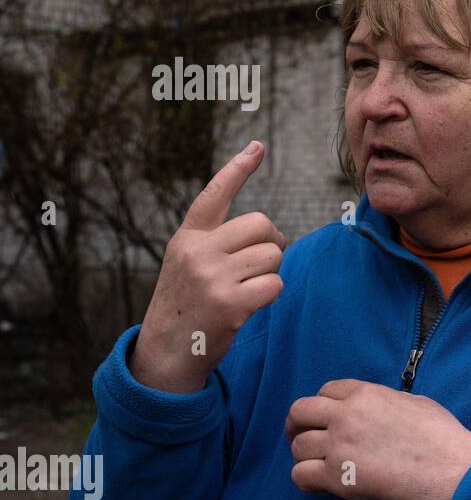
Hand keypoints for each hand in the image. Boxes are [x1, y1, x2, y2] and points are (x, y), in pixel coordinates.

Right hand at [131, 141, 286, 392]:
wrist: (166, 353)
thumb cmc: (187, 307)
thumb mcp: (188, 266)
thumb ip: (215, 244)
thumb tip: (267, 232)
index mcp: (187, 238)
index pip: (215, 194)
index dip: (238, 169)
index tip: (257, 146)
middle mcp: (197, 251)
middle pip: (262, 225)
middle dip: (272, 243)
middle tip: (261, 262)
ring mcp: (212, 276)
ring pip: (272, 255)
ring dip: (271, 273)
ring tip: (248, 288)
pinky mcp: (229, 302)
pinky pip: (275, 284)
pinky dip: (271, 295)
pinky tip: (249, 306)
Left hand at [285, 380, 470, 499]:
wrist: (450, 472)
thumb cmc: (443, 439)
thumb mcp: (417, 403)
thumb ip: (388, 401)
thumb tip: (381, 409)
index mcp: (367, 394)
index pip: (327, 390)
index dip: (323, 405)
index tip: (325, 418)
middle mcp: (347, 415)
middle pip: (300, 411)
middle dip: (297, 424)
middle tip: (302, 437)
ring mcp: (340, 446)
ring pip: (298, 446)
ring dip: (304, 456)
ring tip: (316, 466)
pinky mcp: (338, 478)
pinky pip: (300, 475)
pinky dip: (305, 481)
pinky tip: (319, 485)